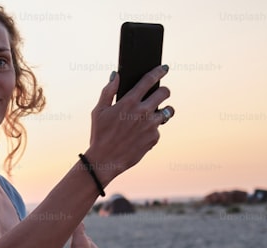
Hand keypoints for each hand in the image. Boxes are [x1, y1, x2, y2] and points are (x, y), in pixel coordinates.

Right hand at [84, 65, 173, 185]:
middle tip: (161, 94)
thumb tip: (116, 75)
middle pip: (165, 93)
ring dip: (164, 110)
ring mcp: (150, 125)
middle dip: (164, 91)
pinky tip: (142, 134)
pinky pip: (159, 129)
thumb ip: (108, 91)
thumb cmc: (99, 135)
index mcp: (129, 102)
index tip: (164, 68)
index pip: (149, 80)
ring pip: (168, 111)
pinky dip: (152, 130)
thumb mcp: (99, 111)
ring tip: (156, 114)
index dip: (159, 71)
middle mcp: (143, 112)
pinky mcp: (154, 138)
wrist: (105, 161)